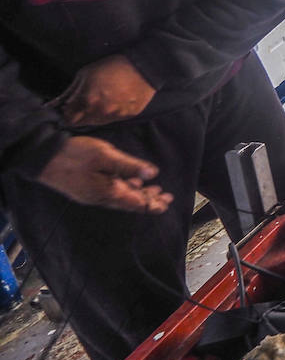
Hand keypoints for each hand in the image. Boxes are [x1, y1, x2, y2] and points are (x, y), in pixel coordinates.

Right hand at [35, 136, 172, 213]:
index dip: (152, 204)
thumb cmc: (74, 155)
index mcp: (108, 193)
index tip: (166, 204)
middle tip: (166, 197)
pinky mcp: (86, 187)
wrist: (41, 157)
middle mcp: (101, 197)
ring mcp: (92, 193)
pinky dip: (125, 188)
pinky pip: (111, 191)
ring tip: (155, 190)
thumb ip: (129, 166)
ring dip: (138, 193)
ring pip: (121, 196)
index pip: (135, 203)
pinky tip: (131, 182)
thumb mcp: (105, 156)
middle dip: (149, 200)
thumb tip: (153, 173)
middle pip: (130, 202)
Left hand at [56, 55, 155, 126]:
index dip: (66, 114)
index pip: (68, 119)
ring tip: (102, 99)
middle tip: (85, 102)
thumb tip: (55, 105)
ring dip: (95, 114)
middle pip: (82, 123)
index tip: (68, 109)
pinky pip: (113, 118)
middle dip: (80, 115)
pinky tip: (115, 100)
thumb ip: (69, 93)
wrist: (143, 66)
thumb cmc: (112, 66)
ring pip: (98, 122)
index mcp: (88, 101)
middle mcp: (101, 112)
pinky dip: (111, 112)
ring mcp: (116, 115)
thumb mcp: (85, 74)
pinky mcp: (128, 115)